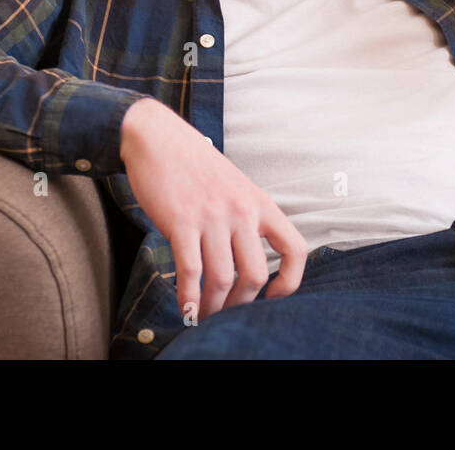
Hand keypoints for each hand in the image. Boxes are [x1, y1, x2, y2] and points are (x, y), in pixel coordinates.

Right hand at [118, 97, 308, 321]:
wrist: (158, 138)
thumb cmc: (195, 166)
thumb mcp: (236, 186)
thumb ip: (248, 217)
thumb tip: (248, 260)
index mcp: (261, 203)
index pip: (295, 249)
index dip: (289, 282)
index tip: (271, 296)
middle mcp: (242, 211)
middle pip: (255, 275)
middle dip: (241, 305)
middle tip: (226, 314)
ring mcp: (212, 216)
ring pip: (222, 278)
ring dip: (213, 307)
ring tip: (203, 316)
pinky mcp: (182, 221)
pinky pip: (190, 270)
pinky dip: (189, 297)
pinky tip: (186, 308)